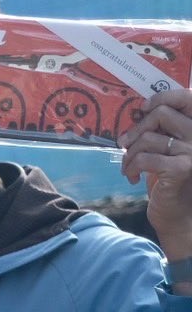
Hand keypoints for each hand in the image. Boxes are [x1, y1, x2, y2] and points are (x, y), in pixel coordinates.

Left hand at [121, 89, 191, 260]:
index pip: (186, 97)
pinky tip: (132, 177)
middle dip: (135, 130)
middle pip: (160, 114)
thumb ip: (159, 129)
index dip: (161, 98)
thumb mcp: (165, 149)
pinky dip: (130, 168)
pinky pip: (144, 158)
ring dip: (129, 154)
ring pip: (147, 138)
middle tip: (126, 145)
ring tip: (128, 167)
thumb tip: (137, 111)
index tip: (143, 109)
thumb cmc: (168, 180)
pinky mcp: (181, 168)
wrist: (177, 215)